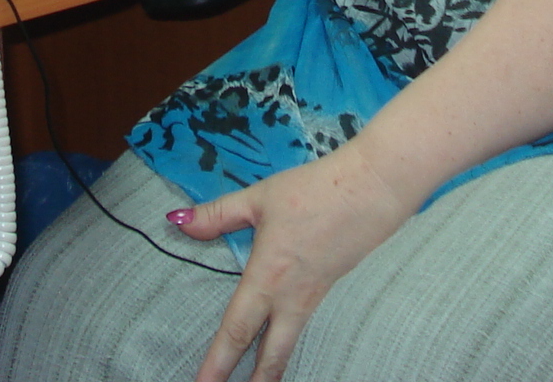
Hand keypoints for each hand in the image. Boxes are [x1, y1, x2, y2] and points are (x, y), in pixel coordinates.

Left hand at [172, 143, 418, 381]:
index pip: (236, 331)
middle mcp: (291, 297)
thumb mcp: (260, 198)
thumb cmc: (315, 191)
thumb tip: (178, 222)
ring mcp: (313, 297)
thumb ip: (218, 214)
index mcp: (267, 276)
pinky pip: (302, 325)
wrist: (373, 189)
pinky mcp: (328, 288)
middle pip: (270, 356)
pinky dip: (287, 343)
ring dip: (271, 371)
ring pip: (288, 345)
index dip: (217, 364)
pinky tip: (281, 341)